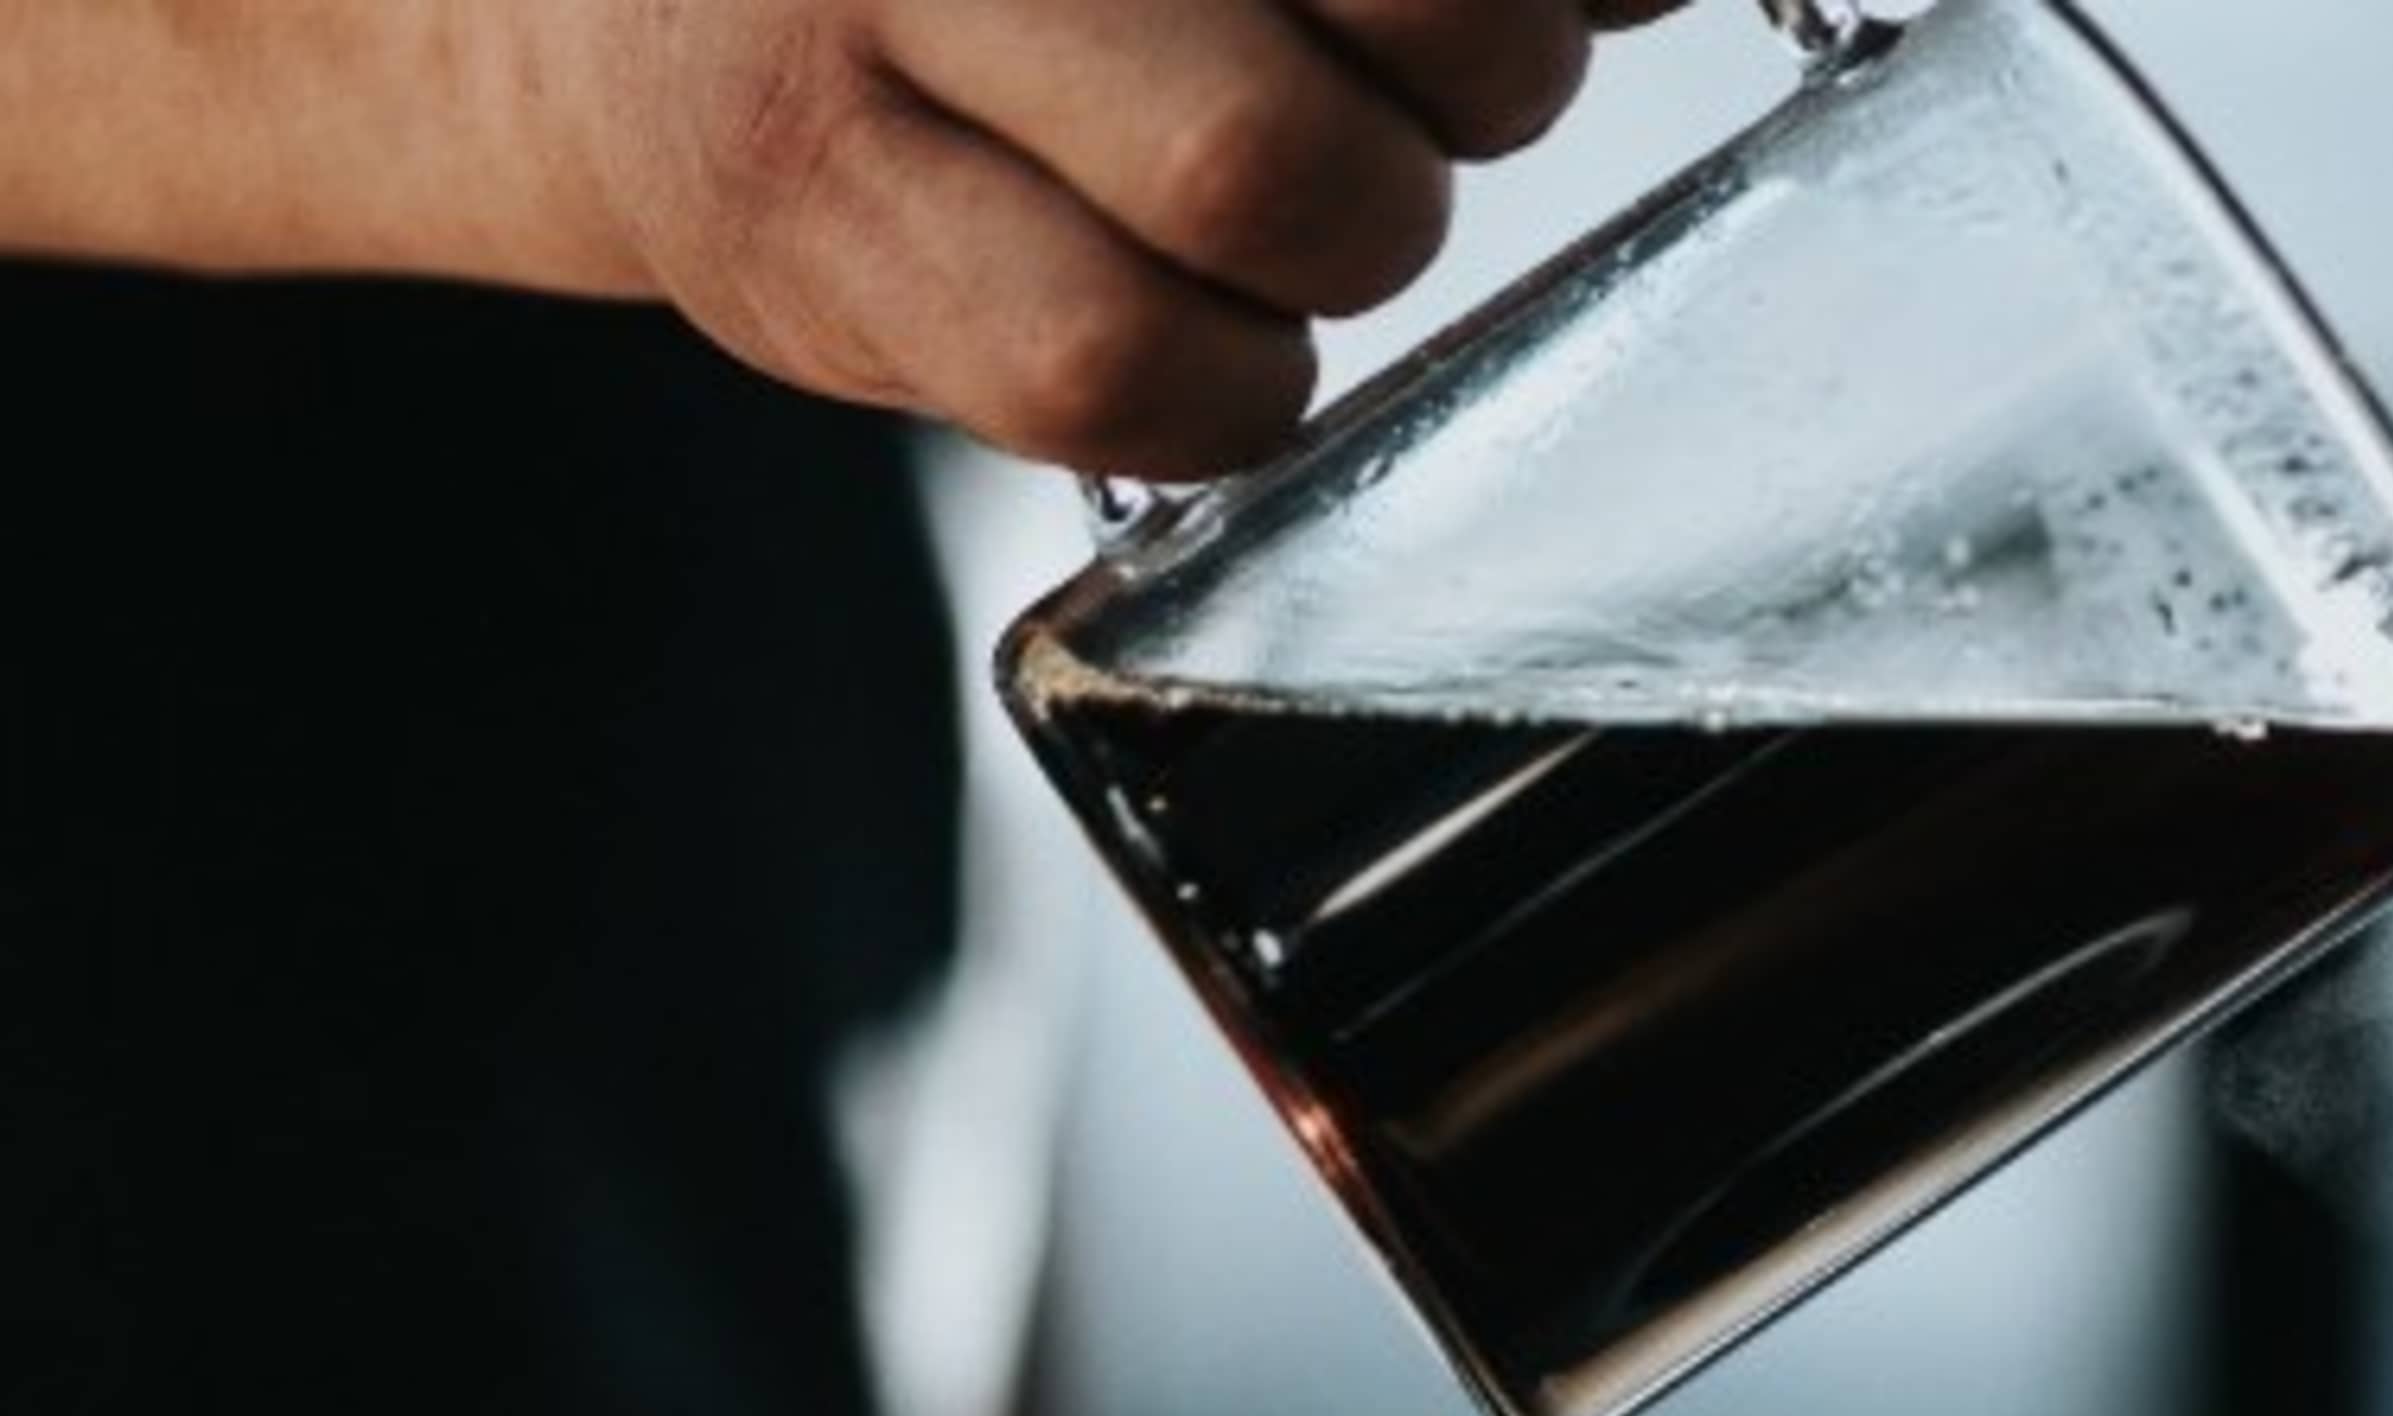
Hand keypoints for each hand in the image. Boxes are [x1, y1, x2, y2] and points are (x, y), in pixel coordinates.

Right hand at [490, 0, 1691, 473]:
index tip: (1576, 5)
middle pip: (1433, 4)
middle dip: (1487, 76)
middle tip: (1422, 89)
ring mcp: (858, 10)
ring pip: (1271, 176)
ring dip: (1360, 232)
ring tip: (1295, 199)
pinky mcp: (806, 225)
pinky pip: (1123, 373)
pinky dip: (1229, 389)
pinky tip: (1204, 332)